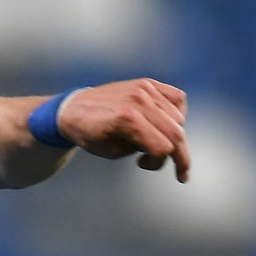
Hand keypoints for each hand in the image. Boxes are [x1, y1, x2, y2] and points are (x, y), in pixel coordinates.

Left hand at [58, 79, 190, 181]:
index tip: (144, 165)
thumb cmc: (89, 133)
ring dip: (174, 136)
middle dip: (180, 156)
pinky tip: (165, 125)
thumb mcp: (111, 152)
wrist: (74, 108)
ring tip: (155, 143)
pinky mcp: (148, 83)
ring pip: (179, 118)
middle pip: (176, 134)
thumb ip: (140, 149)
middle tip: (180, 172)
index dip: (159, 163)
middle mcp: (139, 101)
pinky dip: (177, 114)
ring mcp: (145, 89)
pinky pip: (177, 99)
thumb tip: (164, 146)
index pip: (162, 147)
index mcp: (126, 119)